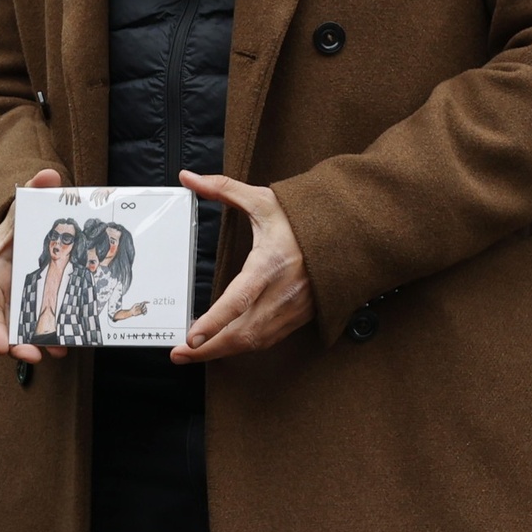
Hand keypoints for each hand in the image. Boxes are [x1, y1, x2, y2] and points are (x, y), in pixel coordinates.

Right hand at [0, 167, 68, 363]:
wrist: (24, 229)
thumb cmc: (20, 219)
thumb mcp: (24, 205)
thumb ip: (34, 189)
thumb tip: (48, 174)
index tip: (0, 346)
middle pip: (2, 323)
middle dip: (15, 343)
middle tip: (33, 356)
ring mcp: (15, 299)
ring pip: (21, 329)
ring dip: (36, 344)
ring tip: (57, 354)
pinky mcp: (31, 305)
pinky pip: (38, 324)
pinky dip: (51, 336)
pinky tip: (68, 346)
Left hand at [174, 172, 311, 360]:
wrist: (353, 235)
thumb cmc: (306, 218)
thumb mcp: (264, 200)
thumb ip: (223, 190)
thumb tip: (188, 178)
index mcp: (270, 264)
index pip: (239, 299)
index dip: (215, 321)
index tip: (191, 337)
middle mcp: (283, 292)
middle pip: (242, 332)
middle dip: (208, 348)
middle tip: (178, 354)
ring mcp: (293, 309)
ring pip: (254, 341)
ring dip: (222, 351)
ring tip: (193, 354)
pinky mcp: (299, 317)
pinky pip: (267, 339)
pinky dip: (242, 346)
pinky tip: (222, 346)